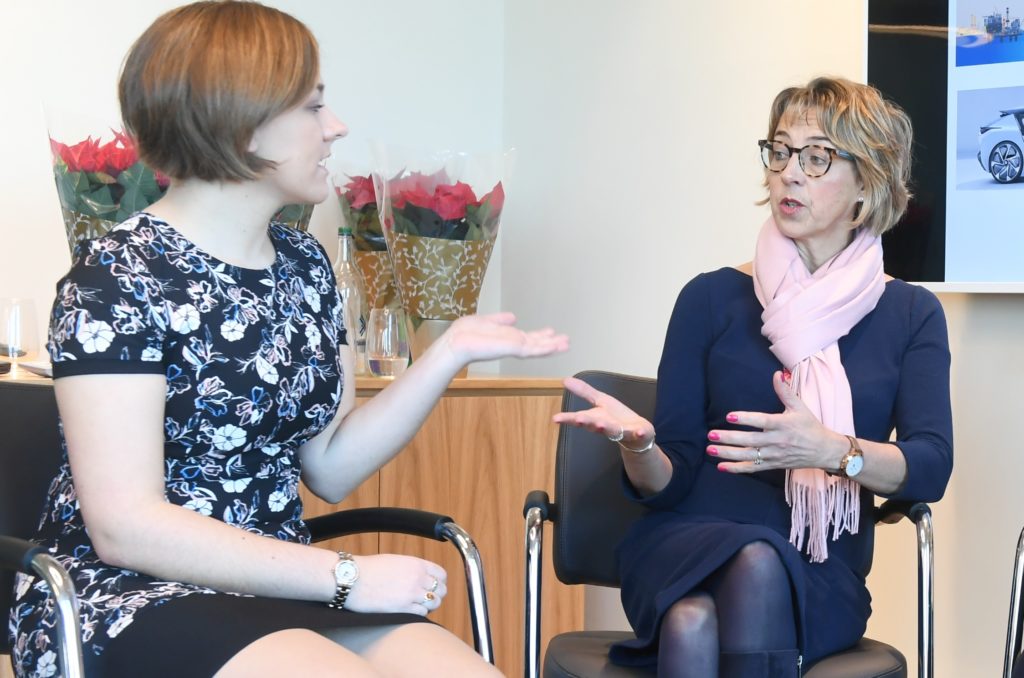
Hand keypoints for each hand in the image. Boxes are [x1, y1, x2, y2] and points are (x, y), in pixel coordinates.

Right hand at [344, 554, 447, 615]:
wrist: (353, 579)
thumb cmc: (369, 568)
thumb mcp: (395, 561)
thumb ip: (411, 568)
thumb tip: (421, 576)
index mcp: (416, 564)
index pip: (441, 574)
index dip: (439, 581)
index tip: (434, 585)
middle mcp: (418, 578)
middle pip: (441, 590)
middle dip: (436, 594)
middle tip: (428, 597)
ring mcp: (412, 594)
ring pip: (434, 603)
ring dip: (429, 605)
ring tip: (420, 605)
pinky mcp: (403, 609)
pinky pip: (422, 613)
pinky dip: (420, 613)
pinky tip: (411, 611)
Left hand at [440, 312, 568, 365]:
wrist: (457, 343)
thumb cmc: (466, 334)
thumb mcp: (486, 321)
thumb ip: (500, 320)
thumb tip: (512, 317)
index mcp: (506, 338)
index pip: (527, 337)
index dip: (540, 335)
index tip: (551, 331)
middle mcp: (512, 344)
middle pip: (536, 343)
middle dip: (551, 342)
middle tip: (567, 340)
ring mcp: (513, 347)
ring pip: (538, 347)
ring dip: (553, 346)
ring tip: (567, 344)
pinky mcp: (513, 349)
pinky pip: (532, 349)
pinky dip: (545, 348)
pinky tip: (555, 346)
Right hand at [552, 376, 654, 450]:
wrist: (636, 434)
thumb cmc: (616, 418)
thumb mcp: (600, 401)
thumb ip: (584, 392)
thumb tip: (565, 380)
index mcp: (596, 418)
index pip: (579, 418)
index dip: (567, 418)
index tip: (555, 418)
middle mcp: (606, 427)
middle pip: (594, 424)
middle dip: (586, 422)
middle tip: (577, 419)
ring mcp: (621, 431)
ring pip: (612, 430)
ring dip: (606, 427)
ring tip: (600, 424)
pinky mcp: (637, 434)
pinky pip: (638, 434)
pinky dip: (639, 433)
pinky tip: (640, 431)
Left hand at [708, 371, 846, 473]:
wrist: (824, 451)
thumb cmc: (810, 426)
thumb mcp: (800, 407)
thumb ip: (785, 391)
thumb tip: (776, 374)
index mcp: (784, 425)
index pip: (762, 422)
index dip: (746, 419)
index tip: (729, 416)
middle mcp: (778, 441)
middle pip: (751, 441)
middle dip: (729, 438)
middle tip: (711, 434)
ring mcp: (775, 455)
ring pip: (748, 456)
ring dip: (728, 454)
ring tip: (710, 449)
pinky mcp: (773, 465)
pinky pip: (753, 469)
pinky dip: (737, 469)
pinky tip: (721, 466)